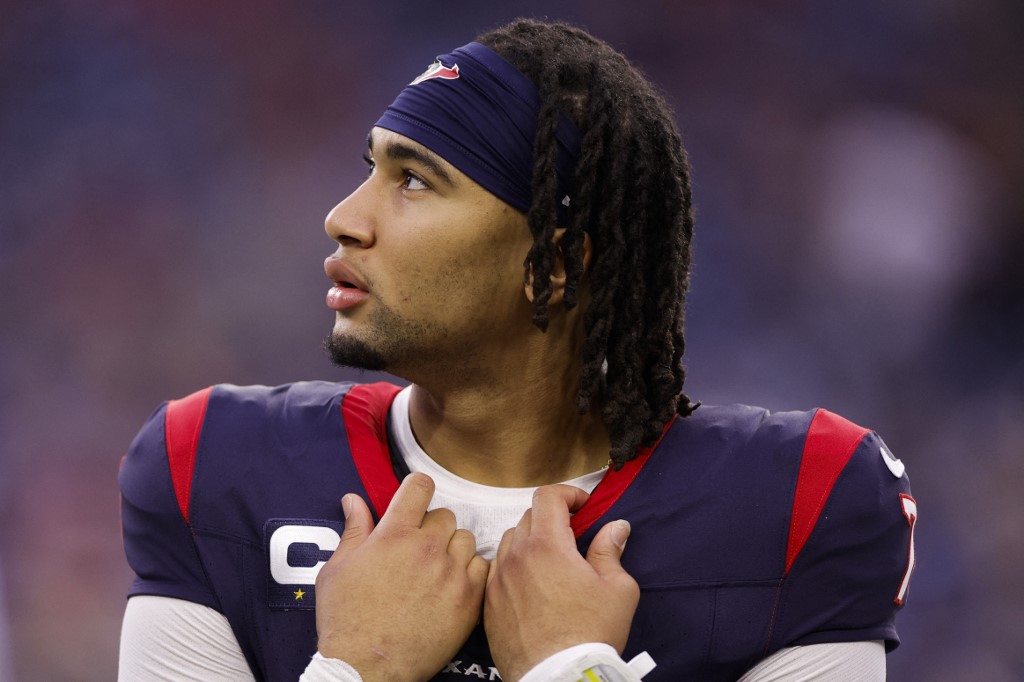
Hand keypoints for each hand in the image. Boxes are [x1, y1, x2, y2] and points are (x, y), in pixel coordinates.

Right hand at [315, 473, 488, 681]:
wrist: (366, 668)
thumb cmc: (346, 620)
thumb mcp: (338, 568)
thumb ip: (354, 529)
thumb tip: (354, 500)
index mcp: (395, 534)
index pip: (420, 487)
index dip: (417, 490)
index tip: (415, 501)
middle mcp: (427, 548)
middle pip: (445, 515)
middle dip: (431, 527)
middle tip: (417, 550)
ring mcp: (452, 573)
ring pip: (465, 539)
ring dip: (452, 548)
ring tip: (434, 570)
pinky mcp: (469, 599)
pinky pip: (482, 566)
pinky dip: (470, 571)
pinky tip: (452, 585)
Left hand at [483, 485, 639, 681]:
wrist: (560, 678)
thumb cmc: (590, 635)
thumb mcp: (618, 589)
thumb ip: (611, 550)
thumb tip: (615, 528)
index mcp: (548, 545)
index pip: (548, 496)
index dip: (568, 494)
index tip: (583, 506)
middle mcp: (517, 557)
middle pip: (529, 517)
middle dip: (553, 519)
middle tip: (574, 537)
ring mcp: (498, 580)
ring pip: (510, 542)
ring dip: (531, 542)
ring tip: (552, 563)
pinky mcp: (489, 604)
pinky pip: (498, 571)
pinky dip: (515, 568)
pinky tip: (533, 586)